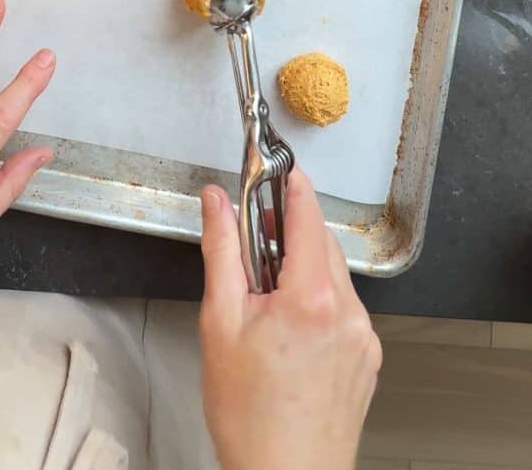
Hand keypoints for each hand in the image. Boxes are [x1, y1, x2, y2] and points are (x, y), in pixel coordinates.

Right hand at [199, 169, 380, 469]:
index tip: (282, 172)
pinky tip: (291, 330)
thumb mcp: (220, 322)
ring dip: (305, 269)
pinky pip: (345, 308)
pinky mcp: (369, 357)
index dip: (294, 187)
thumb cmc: (249, 413)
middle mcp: (348, 311)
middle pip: (322, 243)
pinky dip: (321, 301)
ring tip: (268, 302)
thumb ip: (222, 250)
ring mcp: (364, 336)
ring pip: (335, 275)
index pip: (308, 216)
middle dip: (291, 233)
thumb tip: (217, 201)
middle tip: (255, 246)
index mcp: (311, 297)